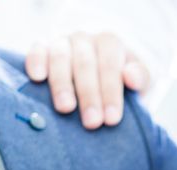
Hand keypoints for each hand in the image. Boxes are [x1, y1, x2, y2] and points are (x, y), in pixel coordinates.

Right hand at [25, 32, 150, 129]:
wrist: (100, 73)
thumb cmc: (122, 81)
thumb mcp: (139, 80)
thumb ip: (140, 78)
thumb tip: (131, 77)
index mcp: (110, 43)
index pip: (110, 66)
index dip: (111, 93)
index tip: (112, 119)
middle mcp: (84, 40)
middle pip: (85, 64)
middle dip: (89, 95)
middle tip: (92, 122)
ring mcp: (62, 42)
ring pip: (60, 58)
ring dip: (62, 85)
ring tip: (66, 109)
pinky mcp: (43, 48)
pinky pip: (37, 50)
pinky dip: (36, 62)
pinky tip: (37, 78)